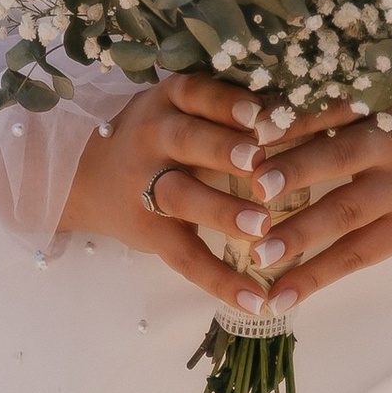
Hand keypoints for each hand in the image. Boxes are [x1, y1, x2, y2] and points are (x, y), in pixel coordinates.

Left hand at [56, 75, 391, 313]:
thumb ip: (363, 69)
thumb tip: (292, 53)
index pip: (333, 103)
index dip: (291, 112)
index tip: (246, 120)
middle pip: (335, 157)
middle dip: (292, 171)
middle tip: (249, 185)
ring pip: (343, 214)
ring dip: (298, 235)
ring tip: (257, 254)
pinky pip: (357, 256)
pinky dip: (317, 276)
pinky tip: (280, 296)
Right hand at [57, 75, 306, 312]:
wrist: (88, 175)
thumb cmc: (164, 135)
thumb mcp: (184, 108)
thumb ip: (229, 108)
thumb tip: (303, 108)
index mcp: (171, 101)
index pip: (198, 93)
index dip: (227, 103)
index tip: (261, 114)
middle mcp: (153, 137)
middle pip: (187, 140)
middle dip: (223, 151)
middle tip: (260, 163)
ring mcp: (147, 185)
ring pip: (182, 196)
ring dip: (223, 212)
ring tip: (262, 228)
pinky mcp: (149, 232)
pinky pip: (185, 257)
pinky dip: (220, 281)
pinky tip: (254, 299)